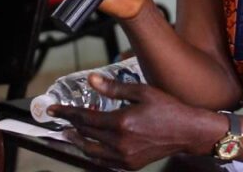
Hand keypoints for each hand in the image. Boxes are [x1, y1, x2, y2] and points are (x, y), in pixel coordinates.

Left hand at [48, 75, 207, 169]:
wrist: (188, 132)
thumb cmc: (168, 109)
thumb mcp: (142, 92)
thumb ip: (114, 88)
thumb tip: (92, 80)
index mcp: (122, 122)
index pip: (85, 117)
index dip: (66, 112)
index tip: (54, 110)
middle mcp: (120, 142)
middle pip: (86, 133)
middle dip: (71, 125)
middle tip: (63, 118)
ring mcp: (124, 156)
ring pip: (91, 151)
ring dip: (79, 140)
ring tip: (72, 132)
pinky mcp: (130, 165)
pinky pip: (104, 160)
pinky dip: (94, 152)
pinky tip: (92, 144)